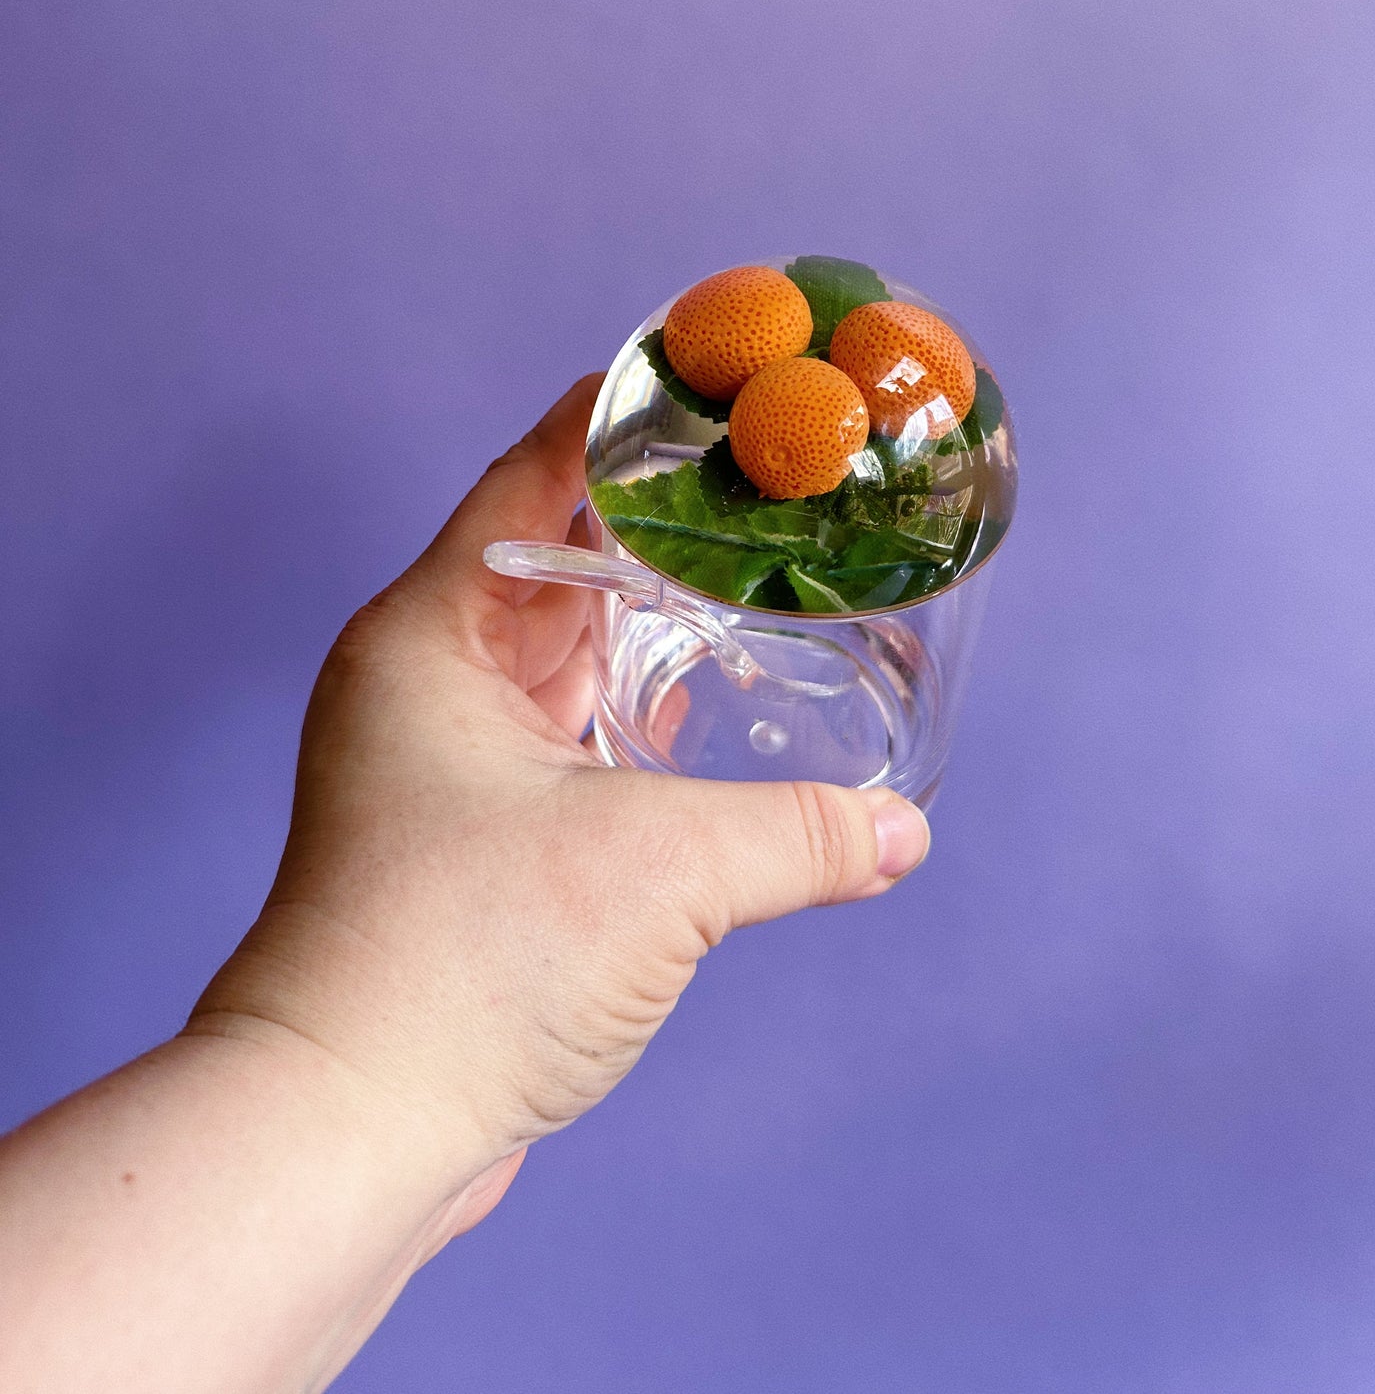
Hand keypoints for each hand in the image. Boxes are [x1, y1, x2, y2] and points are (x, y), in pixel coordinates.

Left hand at [190, 374, 930, 1215]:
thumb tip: (901, 831)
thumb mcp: (656, 873)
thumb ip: (797, 834)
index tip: (703, 371)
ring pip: (565, 651)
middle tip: (767, 476)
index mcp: (433, 636)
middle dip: (657, 517)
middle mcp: (429, 679)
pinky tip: (710, 707)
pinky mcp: (472, 832)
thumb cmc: (459, 966)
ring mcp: (445, 758)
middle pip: (555, 557)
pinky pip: (568, 730)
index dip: (617, 417)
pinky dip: (636, 707)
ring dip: (651, 619)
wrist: (349, 1127)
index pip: (531, 477)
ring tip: (759, 574)